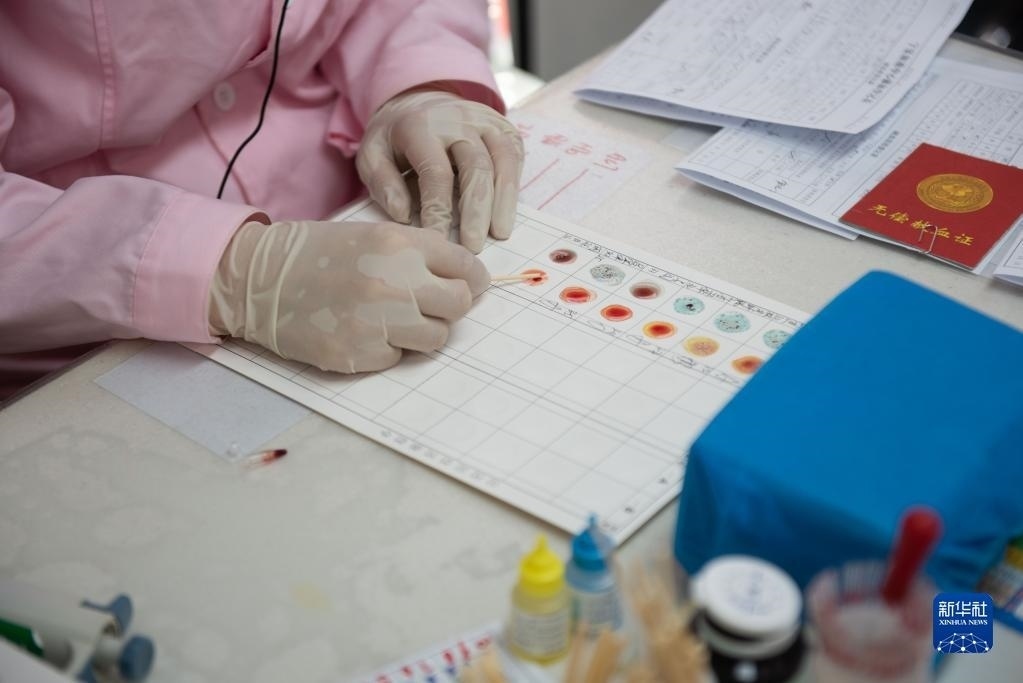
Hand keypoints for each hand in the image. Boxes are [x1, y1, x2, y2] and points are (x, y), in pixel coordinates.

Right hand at [208, 220, 488, 372]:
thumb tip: (469, 279)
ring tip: (394, 319)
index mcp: (399, 243)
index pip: (466, 267)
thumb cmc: (320, 255)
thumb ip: (421, 253)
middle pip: (459, 305)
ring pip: (437, 337)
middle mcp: (393, 280)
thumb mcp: (373, 236)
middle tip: (431, 306)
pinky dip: (387, 348)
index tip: (468, 286)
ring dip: (423, 331)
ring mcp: (376, 320)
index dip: (472, 280)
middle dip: (451, 306)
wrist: (260, 279)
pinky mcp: (359, 354)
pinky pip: (398, 357)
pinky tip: (362, 331)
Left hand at [356, 89, 523, 252]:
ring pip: (502, 161)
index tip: (438, 241)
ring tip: (499, 234)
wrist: (419, 101)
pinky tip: (506, 214)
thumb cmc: (395, 140)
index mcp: (420, 126)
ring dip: (502, 201)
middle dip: (476, 211)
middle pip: (475, 166)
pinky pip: (514, 157)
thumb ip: (382, 182)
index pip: (435, 172)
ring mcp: (484, 121)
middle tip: (473, 247)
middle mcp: (457, 119)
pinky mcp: (502, 127)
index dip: (439, 209)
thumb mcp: (372, 154)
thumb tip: (402, 214)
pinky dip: (513, 187)